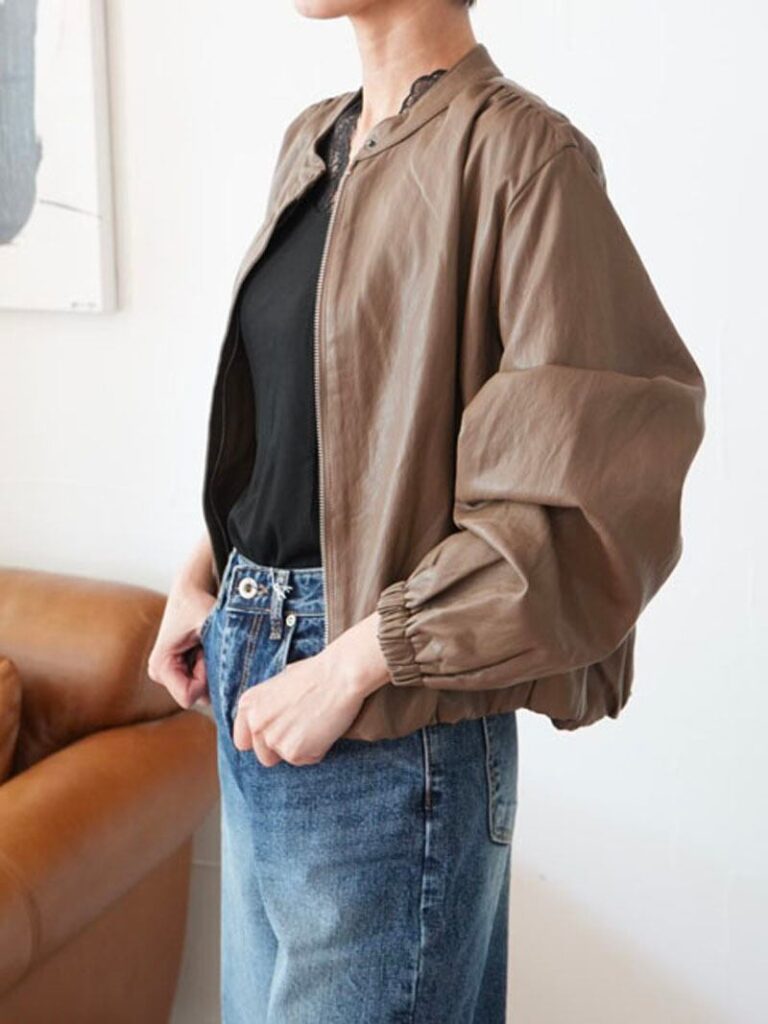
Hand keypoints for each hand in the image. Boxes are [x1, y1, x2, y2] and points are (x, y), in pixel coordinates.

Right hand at [147, 578, 216, 708]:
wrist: (191, 589)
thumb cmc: (198, 603)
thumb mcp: (211, 625)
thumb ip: (220, 647)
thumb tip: (238, 673)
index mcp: (160, 666)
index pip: (189, 696)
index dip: (206, 678)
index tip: (207, 652)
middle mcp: (160, 674)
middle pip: (197, 696)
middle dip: (211, 675)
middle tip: (210, 646)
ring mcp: (169, 674)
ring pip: (202, 690)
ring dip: (213, 670)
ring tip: (208, 645)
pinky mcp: (178, 670)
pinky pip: (203, 682)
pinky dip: (211, 667)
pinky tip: (207, 648)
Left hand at [232, 610, 390, 765]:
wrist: (340, 674)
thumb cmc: (317, 673)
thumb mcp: (279, 685)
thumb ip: (267, 707)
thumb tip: (270, 723)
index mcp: (248, 704)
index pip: (243, 741)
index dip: (262, 741)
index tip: (277, 735)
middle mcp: (255, 723)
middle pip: (265, 755)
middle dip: (284, 747)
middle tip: (304, 727)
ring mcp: (273, 739)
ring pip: (287, 759)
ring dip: (303, 747)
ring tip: (316, 723)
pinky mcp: (292, 751)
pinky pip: (306, 760)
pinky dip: (318, 749)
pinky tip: (325, 728)